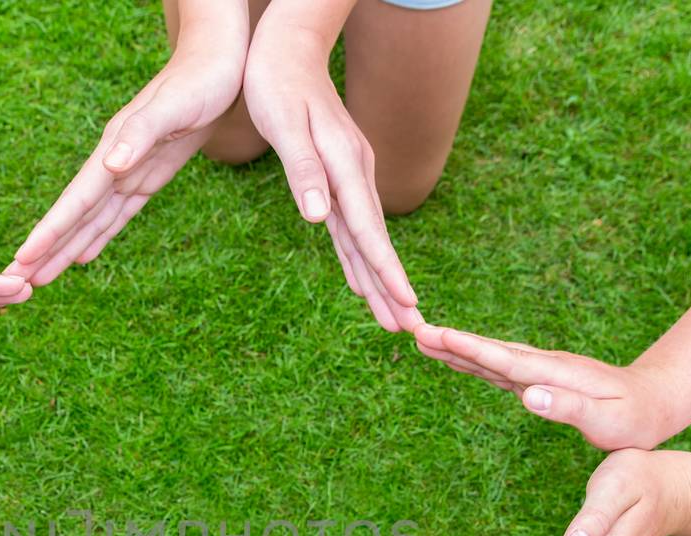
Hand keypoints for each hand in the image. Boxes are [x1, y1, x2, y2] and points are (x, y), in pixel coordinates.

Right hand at [9, 34, 247, 285]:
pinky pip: (117, 216)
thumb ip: (139, 135)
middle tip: (12, 281)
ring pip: (90, 221)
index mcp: (112, 149)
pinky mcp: (148, 177)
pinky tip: (83, 257)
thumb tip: (109, 164)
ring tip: (38, 278)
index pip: (75, 200)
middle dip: (44, 250)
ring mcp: (127, 172)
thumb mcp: (173, 107)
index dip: (50, 231)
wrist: (217, 64)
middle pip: (73, 216)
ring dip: (64, 250)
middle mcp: (112, 165)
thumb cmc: (198, 80)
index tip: (22, 257)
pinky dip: (98, 237)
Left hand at [242, 27, 418, 331]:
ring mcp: (350, 178)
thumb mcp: (283, 124)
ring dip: (378, 280)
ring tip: (393, 319)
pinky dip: (358, 258)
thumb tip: (319, 218)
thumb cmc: (278, 84)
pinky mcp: (339, 178)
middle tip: (412, 330)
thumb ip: (303, 171)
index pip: (367, 229)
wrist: (288, 50)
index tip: (406, 303)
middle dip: (392, 288)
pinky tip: (362, 282)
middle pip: (375, 242)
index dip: (385, 270)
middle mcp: (355, 174)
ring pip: (365, 240)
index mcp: (345, 166)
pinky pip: (351, 228)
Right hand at [413, 325, 684, 450]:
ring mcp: (541, 370)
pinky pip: (500, 368)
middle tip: (414, 331)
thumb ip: (569, 408)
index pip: (503, 360)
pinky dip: (475, 360)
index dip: (468, 349)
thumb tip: (527, 396)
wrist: (656, 402)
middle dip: (451, 342)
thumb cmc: (634, 419)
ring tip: (424, 339)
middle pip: (489, 352)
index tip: (436, 335)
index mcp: (554, 374)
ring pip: (491, 357)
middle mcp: (543, 366)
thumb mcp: (607, 421)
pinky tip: (459, 358)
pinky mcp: (541, 379)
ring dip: (458, 349)